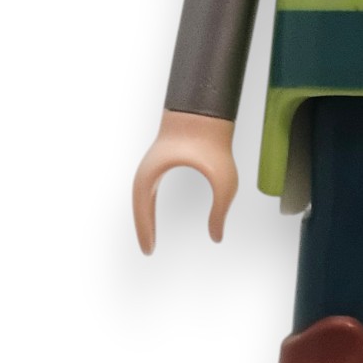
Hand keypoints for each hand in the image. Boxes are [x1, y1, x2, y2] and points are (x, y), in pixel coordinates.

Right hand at [132, 111, 237, 251]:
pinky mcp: (159, 161)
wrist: (206, 110)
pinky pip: (147, 189)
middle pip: (138, 206)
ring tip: (150, 238)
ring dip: (144, 217)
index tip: (149, 252)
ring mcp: (151, 164)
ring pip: (140, 198)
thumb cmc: (213, 141)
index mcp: (153, 174)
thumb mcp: (224, 181)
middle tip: (148, 251)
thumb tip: (216, 237)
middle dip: (142, 229)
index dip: (145, 232)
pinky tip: (153, 214)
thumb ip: (220, 211)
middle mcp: (147, 170)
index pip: (143, 210)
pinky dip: (148, 205)